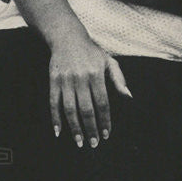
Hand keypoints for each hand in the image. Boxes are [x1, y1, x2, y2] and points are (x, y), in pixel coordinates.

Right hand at [48, 29, 131, 148]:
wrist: (67, 37)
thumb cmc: (91, 52)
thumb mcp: (109, 61)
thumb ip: (119, 79)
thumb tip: (128, 97)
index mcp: (96, 74)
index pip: (102, 103)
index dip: (105, 120)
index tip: (107, 134)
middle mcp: (80, 78)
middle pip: (86, 109)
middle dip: (91, 128)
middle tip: (94, 143)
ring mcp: (65, 80)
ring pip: (69, 109)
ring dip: (74, 127)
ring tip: (79, 142)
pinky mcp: (53, 80)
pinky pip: (53, 102)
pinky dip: (55, 118)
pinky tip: (58, 131)